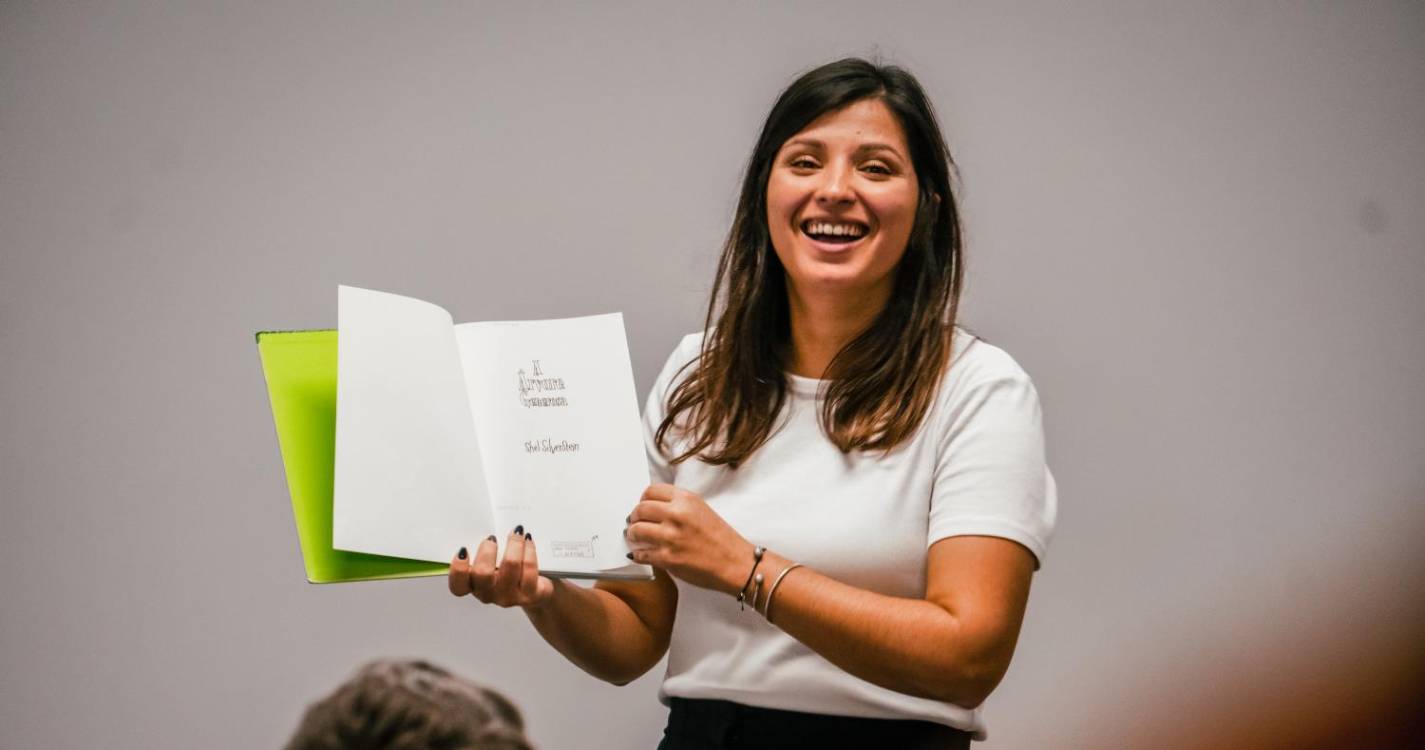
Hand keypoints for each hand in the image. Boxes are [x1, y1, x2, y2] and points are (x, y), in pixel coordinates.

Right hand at [448, 526, 555, 608]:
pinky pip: (529, 568)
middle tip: (492, 538)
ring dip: (513, 543)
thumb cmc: (507, 572)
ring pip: (510, 565)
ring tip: (517, 532)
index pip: (458, 586)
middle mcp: (489, 594)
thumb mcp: (491, 563)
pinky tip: (528, 540)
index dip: (458, 569)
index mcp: (474, 586)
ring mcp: (509, 596)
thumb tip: (484, 524)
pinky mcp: (530, 594)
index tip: (463, 549)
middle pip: (483, 574)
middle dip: (488, 551)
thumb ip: (483, 550)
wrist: (535, 592)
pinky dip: (529, 549)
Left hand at [625, 483, 753, 595]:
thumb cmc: (722, 539)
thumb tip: (653, 509)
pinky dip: (638, 554)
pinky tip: (640, 554)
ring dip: (632, 534)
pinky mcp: (667, 558)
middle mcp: (677, 514)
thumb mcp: (702, 510)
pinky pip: (641, 553)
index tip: (642, 506)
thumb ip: (678, 506)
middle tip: (635, 522)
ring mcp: (670, 537)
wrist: (735, 563)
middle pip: (640, 509)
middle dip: (634, 517)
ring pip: (636, 530)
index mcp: (686, 499)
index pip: (651, 491)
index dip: (643, 499)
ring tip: (636, 537)